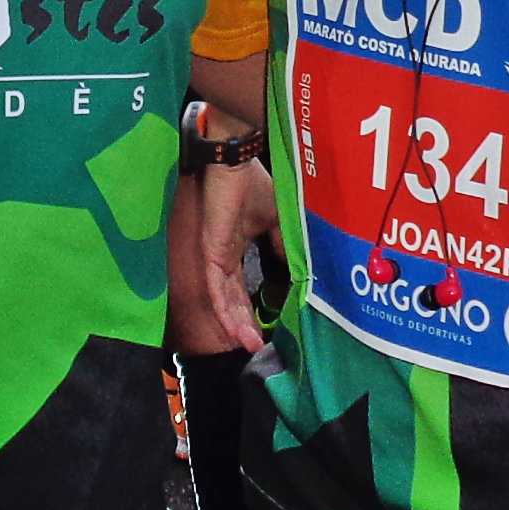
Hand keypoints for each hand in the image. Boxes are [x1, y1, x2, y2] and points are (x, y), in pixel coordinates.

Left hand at [184, 157, 277, 356]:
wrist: (234, 161)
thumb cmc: (252, 184)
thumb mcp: (275, 220)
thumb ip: (282, 245)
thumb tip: (297, 269)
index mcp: (235, 249)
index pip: (241, 287)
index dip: (250, 309)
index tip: (265, 328)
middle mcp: (223, 257)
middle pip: (232, 299)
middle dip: (244, 324)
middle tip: (256, 348)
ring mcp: (215, 257)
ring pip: (224, 299)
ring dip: (236, 324)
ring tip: (250, 346)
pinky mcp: (211, 253)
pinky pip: (216, 288)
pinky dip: (225, 311)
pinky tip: (235, 330)